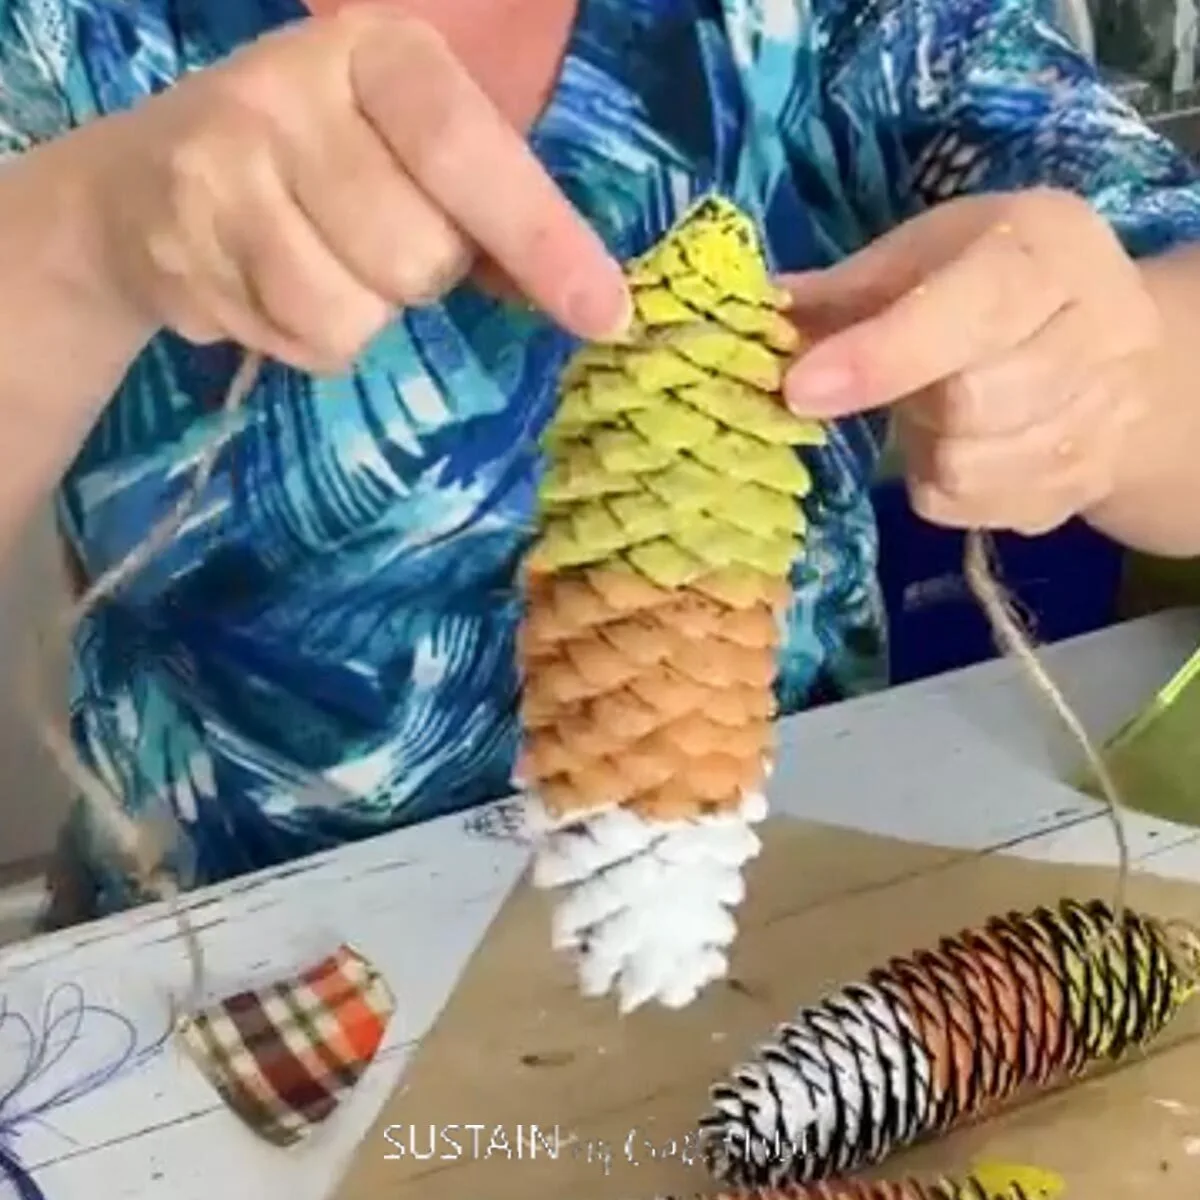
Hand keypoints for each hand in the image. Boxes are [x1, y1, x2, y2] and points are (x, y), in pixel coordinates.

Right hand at [87, 6, 628, 371]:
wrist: (140, 186)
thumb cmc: (316, 164)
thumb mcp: (403, 150)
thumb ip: (488, 206)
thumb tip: (587, 301)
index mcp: (377, 50)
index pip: (469, 152)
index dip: (541, 240)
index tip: (604, 314)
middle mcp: (291, 91)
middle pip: (418, 256)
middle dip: (421, 276)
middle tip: (377, 239)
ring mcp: (225, 166)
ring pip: (355, 315)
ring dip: (363, 316)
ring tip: (322, 264)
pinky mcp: (185, 247)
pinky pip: (302, 343)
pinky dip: (309, 341)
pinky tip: (274, 289)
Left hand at [781, 189, 1162, 534]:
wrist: (1118, 358)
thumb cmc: (994, 287)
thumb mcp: (925, 256)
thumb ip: (845, 291)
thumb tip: (758, 321)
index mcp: (1050, 249)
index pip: (976, 308)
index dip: (884, 354)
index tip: (800, 388)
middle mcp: (1099, 331)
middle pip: (971, 401)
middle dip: (910, 399)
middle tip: (902, 380)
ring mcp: (1099, 421)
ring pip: (967, 467)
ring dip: (922, 445)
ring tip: (936, 406)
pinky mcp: (1074, 489)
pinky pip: (968, 507)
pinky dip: (937, 483)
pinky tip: (956, 443)